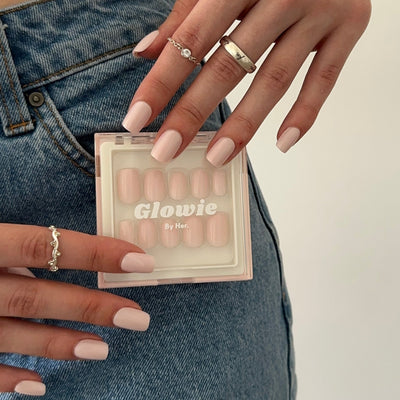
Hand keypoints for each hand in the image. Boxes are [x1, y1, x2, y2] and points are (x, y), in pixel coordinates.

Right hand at [0, 224, 153, 395]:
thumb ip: (15, 247)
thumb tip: (71, 255)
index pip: (48, 244)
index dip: (96, 252)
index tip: (141, 260)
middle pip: (36, 295)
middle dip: (90, 306)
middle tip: (138, 317)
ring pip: (12, 333)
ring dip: (59, 343)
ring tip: (103, 349)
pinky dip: (7, 378)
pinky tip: (40, 387)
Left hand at [123, 0, 370, 162]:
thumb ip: (186, 14)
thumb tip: (147, 52)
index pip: (191, 39)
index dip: (161, 82)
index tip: (138, 120)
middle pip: (228, 65)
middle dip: (193, 112)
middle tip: (167, 150)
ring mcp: (319, 10)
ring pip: (274, 78)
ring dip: (244, 124)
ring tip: (217, 157)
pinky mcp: (348, 26)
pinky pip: (324, 78)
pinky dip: (305, 113)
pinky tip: (283, 143)